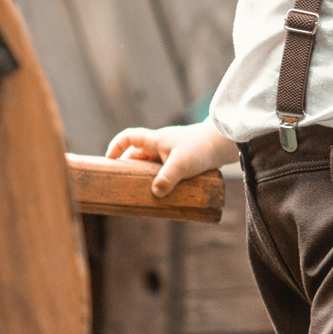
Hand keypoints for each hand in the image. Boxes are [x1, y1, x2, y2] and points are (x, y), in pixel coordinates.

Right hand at [105, 120, 238, 198]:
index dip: (115, 148)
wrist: (223, 144)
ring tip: (141, 195)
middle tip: (124, 187)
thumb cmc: (200, 148)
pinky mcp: (181, 163)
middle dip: (129, 170)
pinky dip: (159, 182)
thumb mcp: (181, 163)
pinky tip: (160, 195)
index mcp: (155, 140)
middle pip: (136, 156)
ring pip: (150, 167)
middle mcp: (160, 146)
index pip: (128, 138)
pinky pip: (163, 172)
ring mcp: (170, 154)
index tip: (109, 162)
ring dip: (145, 178)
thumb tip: (155, 193)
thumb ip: (168, 177)